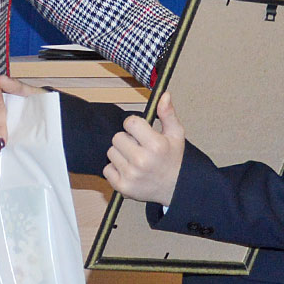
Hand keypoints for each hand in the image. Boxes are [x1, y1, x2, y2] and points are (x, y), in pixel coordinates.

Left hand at [104, 91, 185, 205]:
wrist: (175, 189)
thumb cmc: (174, 159)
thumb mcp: (176, 134)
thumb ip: (168, 113)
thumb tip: (164, 94)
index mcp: (156, 145)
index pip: (130, 122)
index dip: (134, 125)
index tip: (141, 132)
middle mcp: (142, 161)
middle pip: (117, 137)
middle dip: (127, 140)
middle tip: (139, 147)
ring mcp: (131, 175)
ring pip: (111, 152)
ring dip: (120, 154)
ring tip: (134, 159)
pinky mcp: (123, 187)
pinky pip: (107, 169)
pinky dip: (115, 169)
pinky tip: (129, 170)